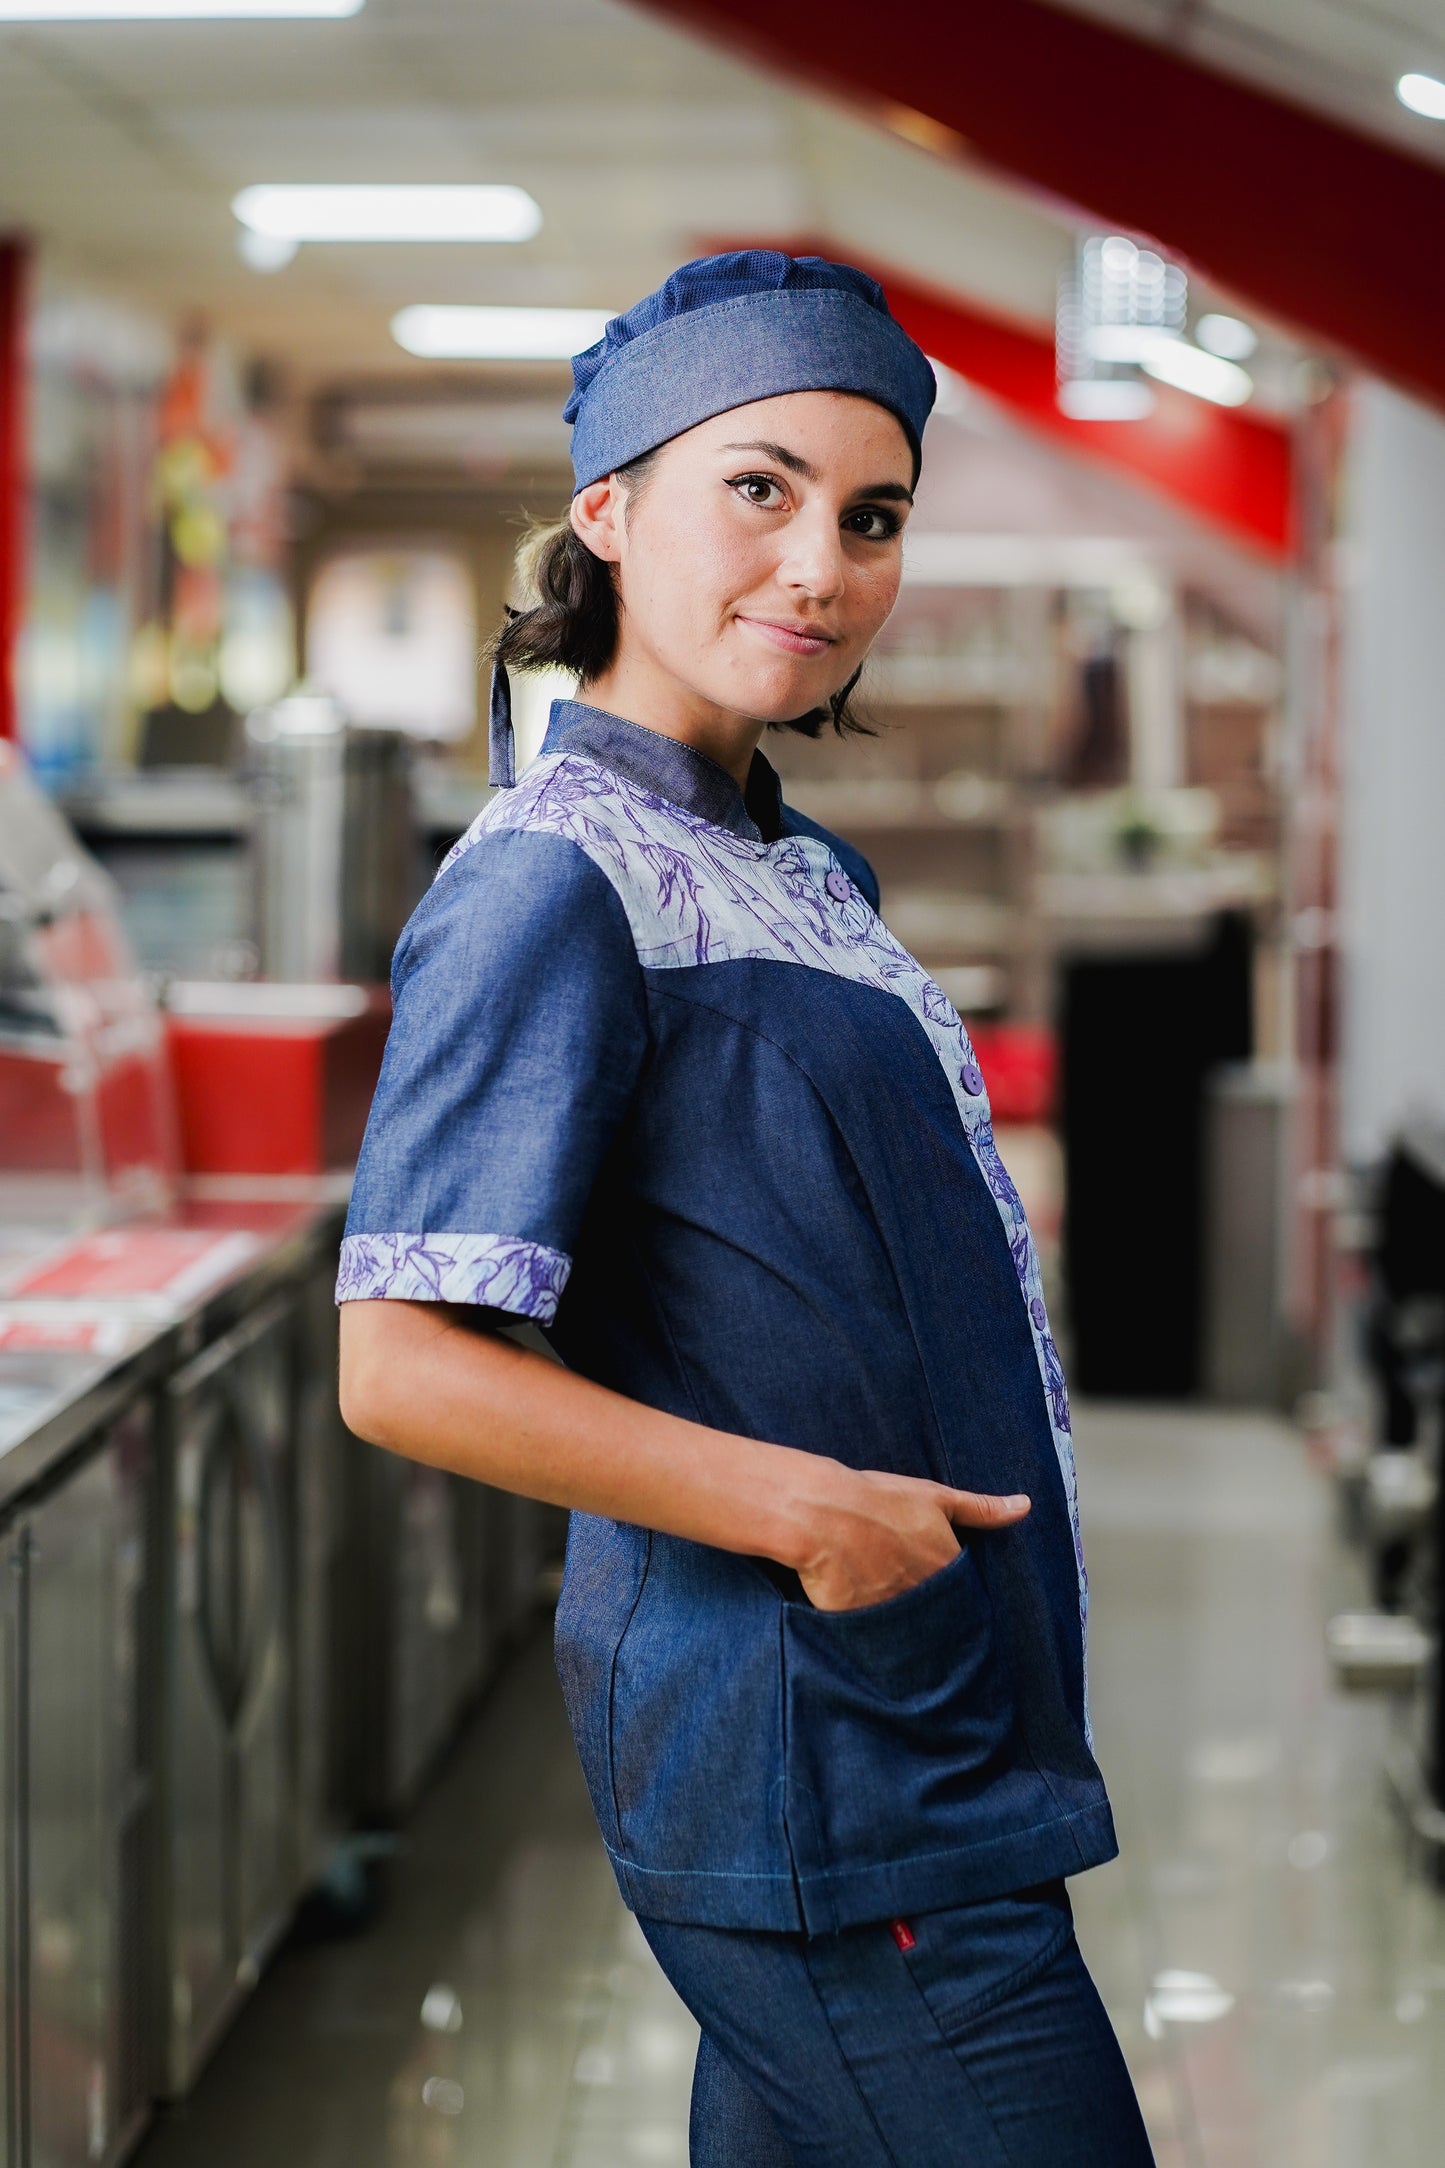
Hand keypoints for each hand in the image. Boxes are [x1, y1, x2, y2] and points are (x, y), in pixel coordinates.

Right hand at [787, 1460, 1029, 1612]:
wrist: (821, 1514)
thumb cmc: (876, 1499)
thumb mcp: (934, 1496)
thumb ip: (981, 1508)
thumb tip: (1025, 1506)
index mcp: (947, 1566)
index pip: (963, 1593)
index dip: (953, 1591)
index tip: (944, 1589)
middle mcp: (927, 1596)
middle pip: (940, 1616)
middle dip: (935, 1615)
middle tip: (918, 1602)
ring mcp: (895, 1614)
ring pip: (911, 1631)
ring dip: (908, 1628)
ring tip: (898, 1621)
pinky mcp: (863, 1626)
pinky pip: (877, 1639)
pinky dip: (877, 1635)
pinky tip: (871, 1627)